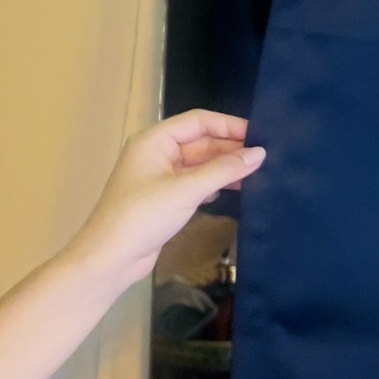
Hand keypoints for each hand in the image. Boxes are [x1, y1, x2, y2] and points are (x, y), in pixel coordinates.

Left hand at [74, 110, 263, 290]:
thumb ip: (223, 170)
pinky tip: (235, 189)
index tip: (260, 136)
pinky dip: (214, 184)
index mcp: (154, 140)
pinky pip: (195, 182)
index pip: (197, 121)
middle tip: (266, 158)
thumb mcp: (185, 190)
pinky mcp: (165, 197)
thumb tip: (259, 153)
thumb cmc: (143, 216)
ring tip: (259, 174)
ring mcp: (160, 176)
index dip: (229, 125)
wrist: (111, 256)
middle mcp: (156, 153)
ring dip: (225, 168)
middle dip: (230, 148)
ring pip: (200, 164)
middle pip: (200, 142)